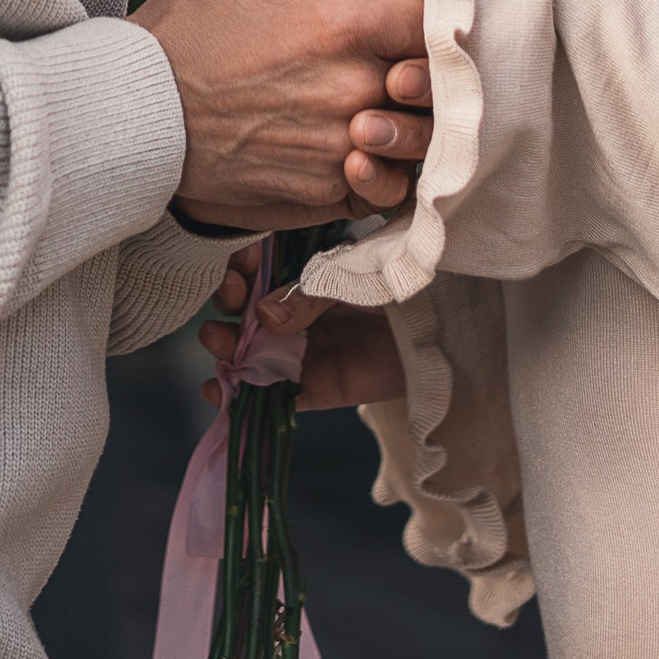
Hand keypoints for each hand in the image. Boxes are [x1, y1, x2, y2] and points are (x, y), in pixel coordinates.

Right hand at [139, 0, 434, 226]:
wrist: (138, 105)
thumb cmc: (195, 20)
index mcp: (349, 22)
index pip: (439, 20)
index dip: (433, 14)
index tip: (414, 13)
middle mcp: (353, 88)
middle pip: (433, 81)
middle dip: (422, 66)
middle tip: (398, 55)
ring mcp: (340, 145)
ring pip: (413, 136)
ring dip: (405, 119)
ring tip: (377, 99)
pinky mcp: (322, 190)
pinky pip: (382, 182)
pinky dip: (379, 165)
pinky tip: (353, 139)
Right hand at [200, 253, 403, 412]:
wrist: (441, 326)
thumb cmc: (394, 285)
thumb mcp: (349, 276)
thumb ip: (308, 295)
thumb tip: (263, 317)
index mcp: (303, 269)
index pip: (259, 262)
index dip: (241, 262)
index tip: (238, 262)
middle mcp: (294, 308)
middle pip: (245, 305)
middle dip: (228, 300)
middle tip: (231, 295)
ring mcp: (301, 348)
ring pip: (249, 349)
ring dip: (225, 346)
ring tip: (217, 340)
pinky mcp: (313, 386)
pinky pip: (271, 393)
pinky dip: (241, 395)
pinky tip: (217, 391)